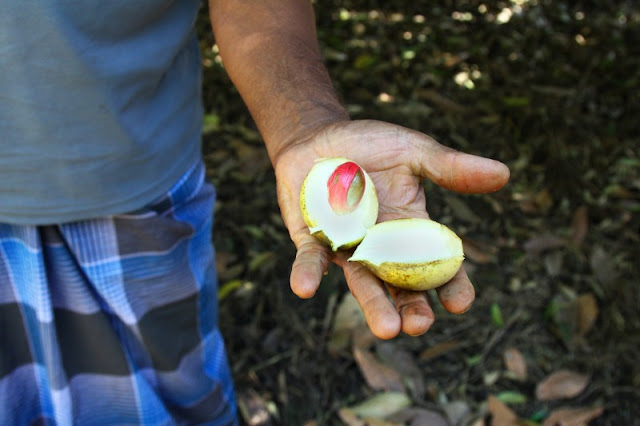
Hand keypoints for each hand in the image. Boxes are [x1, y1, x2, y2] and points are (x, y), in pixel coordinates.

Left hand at [273, 120, 509, 338]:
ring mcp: (347, 248)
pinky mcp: (313, 240)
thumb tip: (505, 174)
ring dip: (372, 305)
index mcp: (412, 230)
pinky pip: (311, 260)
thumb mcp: (414, 152)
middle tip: (418, 326)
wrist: (320, 137)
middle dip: (411, 309)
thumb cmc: (371, 146)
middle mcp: (382, 247)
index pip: (438, 265)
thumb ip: (451, 168)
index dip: (451, 286)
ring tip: (387, 330)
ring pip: (362, 283)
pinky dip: (308, 274)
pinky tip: (306, 288)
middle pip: (401, 286)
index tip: (459, 304)